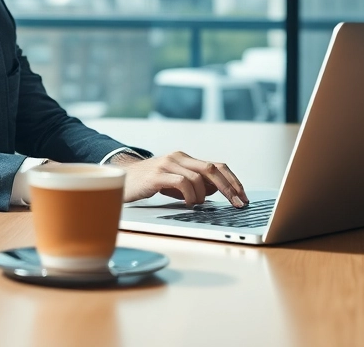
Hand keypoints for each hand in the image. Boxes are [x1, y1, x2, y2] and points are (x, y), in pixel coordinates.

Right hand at [113, 151, 247, 206]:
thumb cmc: (149, 183)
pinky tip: (188, 204)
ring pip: (198, 177)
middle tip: (238, 203)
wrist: (120, 179)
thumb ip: (195, 183)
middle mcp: (178, 157)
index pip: (217, 165)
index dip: (233, 180)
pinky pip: (182, 182)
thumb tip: (218, 189)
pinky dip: (190, 195)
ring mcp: (167, 164)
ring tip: (198, 205)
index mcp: (185, 158)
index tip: (242, 197)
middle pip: (212, 168)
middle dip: (229, 187)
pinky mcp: (157, 175)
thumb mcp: (175, 182)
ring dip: (204, 195)